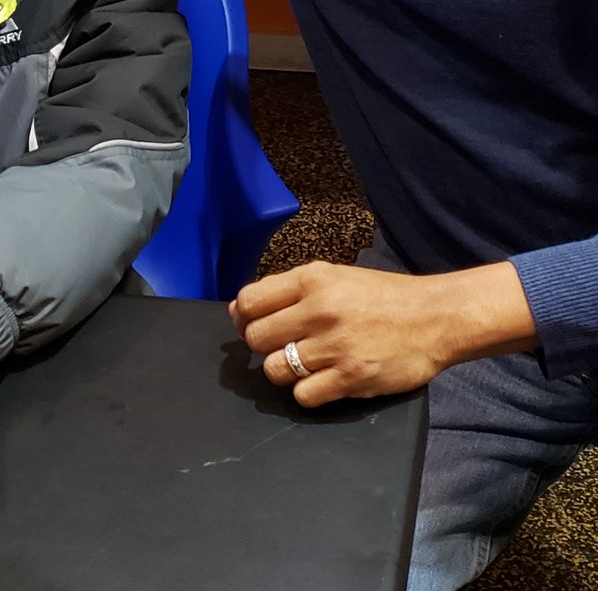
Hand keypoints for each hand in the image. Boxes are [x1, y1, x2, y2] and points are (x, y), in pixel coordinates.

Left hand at [229, 260, 537, 407]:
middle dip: (263, 346)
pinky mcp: (351, 377)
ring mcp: (335, 346)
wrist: (435, 317)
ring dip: (284, 372)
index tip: (255, 325)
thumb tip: (236, 310)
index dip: (245, 317)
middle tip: (284, 347)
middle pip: (256, 338)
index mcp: (311, 279)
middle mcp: (318, 310)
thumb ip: (285, 291)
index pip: (249, 301)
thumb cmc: (380, 297)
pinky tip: (324, 380)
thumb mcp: (332, 277)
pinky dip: (308, 392)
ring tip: (306, 364)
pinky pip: (303, 395)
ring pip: (274, 370)